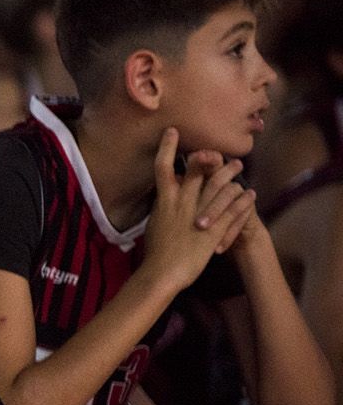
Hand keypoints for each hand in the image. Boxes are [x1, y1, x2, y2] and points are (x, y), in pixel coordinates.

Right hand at [140, 130, 254, 292]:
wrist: (163, 272)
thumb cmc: (155, 252)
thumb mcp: (154, 223)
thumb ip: (162, 207)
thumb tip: (163, 198)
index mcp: (164, 200)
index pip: (163, 166)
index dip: (168, 147)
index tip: (173, 131)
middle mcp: (182, 202)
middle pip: (197, 170)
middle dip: (210, 157)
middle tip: (221, 151)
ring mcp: (199, 215)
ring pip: (218, 186)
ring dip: (231, 174)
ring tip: (239, 165)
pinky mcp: (214, 229)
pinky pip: (233, 210)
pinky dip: (243, 200)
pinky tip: (250, 194)